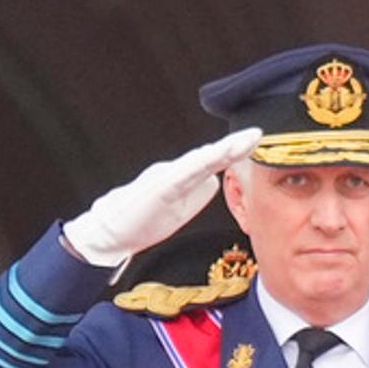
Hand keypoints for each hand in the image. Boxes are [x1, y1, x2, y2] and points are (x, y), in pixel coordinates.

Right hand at [64, 128, 263, 268]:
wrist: (110, 234)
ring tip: (241, 142)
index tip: (257, 140)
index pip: (213, 161)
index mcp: (182, 178)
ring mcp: (165, 178)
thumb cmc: (142, 221)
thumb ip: (196, 191)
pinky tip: (211, 158)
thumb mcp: (178, 207)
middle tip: (258, 133)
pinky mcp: (156, 189)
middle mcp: (175, 172)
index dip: (235, 150)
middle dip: (233, 145)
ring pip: (197, 161)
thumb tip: (215, 180)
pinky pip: (179, 175)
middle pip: (209, 156)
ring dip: (220, 151)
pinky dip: (197, 165)